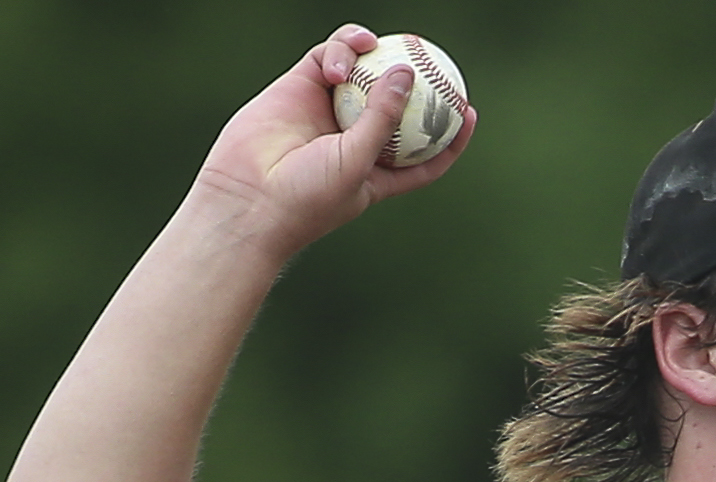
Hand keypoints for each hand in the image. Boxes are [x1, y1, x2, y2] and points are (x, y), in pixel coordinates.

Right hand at [191, 29, 474, 258]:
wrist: (247, 198)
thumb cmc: (307, 197)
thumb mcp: (359, 163)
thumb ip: (384, 119)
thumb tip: (407, 74)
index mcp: (376, 169)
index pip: (423, 152)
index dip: (448, 133)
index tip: (468, 111)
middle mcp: (353, 136)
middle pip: (395, 102)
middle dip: (415, 79)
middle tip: (433, 58)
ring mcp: (327, 109)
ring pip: (363, 71)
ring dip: (370, 55)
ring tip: (371, 48)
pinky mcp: (300, 87)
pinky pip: (329, 56)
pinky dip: (340, 52)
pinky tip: (341, 63)